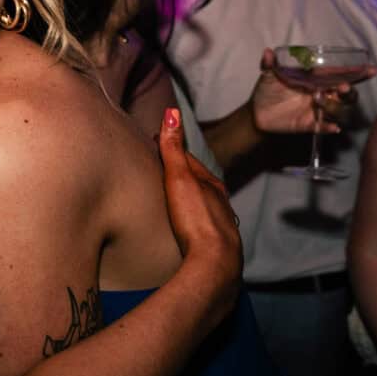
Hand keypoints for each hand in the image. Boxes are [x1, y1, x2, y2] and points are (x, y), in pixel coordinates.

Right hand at [157, 108, 242, 312]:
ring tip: (173, 198)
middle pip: (198, 183)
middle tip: (163, 167)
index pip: (189, 160)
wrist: (214, 263)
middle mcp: (220, 203)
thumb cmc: (196, 219)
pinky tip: (186, 228)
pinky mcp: (214, 246)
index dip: (172, 150)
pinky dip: (194, 221)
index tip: (157, 140)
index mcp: (211, 184)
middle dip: (182, 174)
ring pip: (204, 206)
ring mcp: (219, 225)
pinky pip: (203, 227)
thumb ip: (173, 148)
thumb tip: (172, 112)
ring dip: (190, 200)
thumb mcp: (179, 178)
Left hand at [251, 48, 372, 133]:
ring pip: (339, 109)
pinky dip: (330, 127)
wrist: (256, 112)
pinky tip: (332, 127)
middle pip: (346, 93)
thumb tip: (267, 52)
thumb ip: (269, 64)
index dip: (356, 72)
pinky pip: (325, 127)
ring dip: (335, 105)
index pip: (339, 74)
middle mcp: (322, 93)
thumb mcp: (268, 75)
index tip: (370, 70)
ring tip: (320, 101)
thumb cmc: (267, 90)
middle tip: (341, 87)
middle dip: (348, 90)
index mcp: (316, 79)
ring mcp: (318, 109)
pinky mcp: (310, 124)